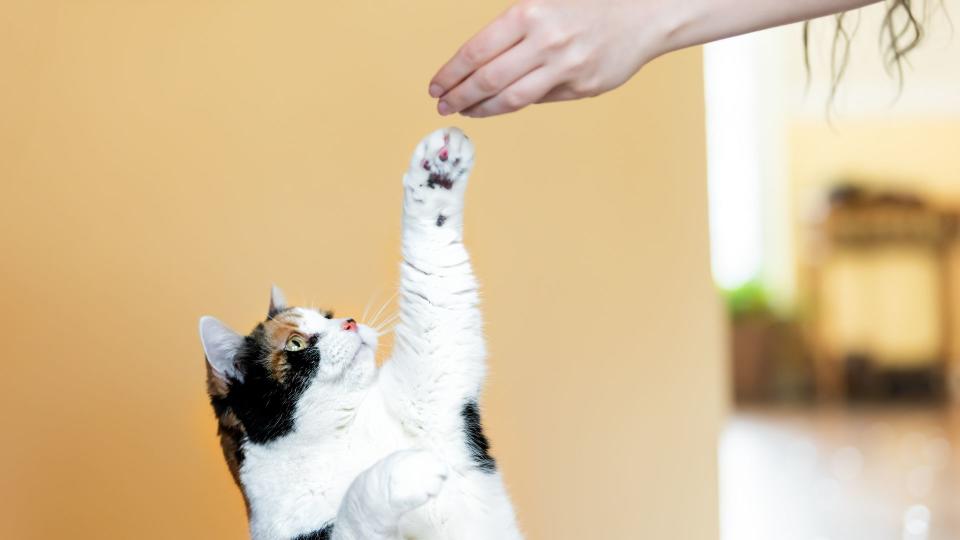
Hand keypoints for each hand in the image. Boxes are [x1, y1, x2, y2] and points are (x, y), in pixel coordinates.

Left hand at [427, 0, 670, 117]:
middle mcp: (546, 41)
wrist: (645, 13)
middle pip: (487, 79)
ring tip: (465, 110)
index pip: (476, 50)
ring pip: (511, 99)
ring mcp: (566, 68)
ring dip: (481, 108)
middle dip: (458, 95)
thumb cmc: (590, 5)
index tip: (436, 85)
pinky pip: (539, 100)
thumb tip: (478, 66)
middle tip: (442, 104)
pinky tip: (500, 105)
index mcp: (530, 13)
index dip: (451, 72)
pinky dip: (515, 104)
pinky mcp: (582, 88)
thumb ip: (514, 29)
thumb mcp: (546, 0)